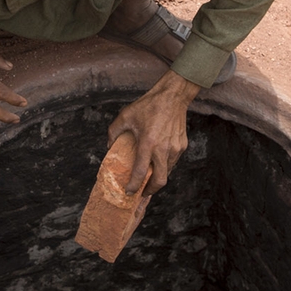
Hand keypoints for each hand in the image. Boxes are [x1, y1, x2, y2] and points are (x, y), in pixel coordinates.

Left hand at [106, 70, 200, 195]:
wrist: (172, 97)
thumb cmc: (148, 106)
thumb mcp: (125, 116)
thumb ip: (114, 132)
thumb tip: (109, 147)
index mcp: (148, 143)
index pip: (141, 171)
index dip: (134, 185)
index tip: (128, 192)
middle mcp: (163, 149)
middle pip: (160, 180)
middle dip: (150, 191)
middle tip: (141, 193)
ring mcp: (175, 149)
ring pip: (168, 172)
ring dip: (158, 178)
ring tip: (148, 179)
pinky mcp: (182, 146)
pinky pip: (173, 162)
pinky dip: (164, 166)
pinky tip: (157, 163)